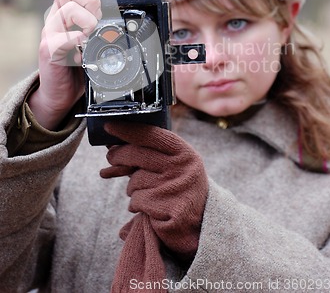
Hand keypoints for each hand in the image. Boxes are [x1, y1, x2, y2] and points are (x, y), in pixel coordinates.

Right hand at [28, 0, 101, 129]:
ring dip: (88, 19)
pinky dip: (78, 39)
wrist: (59, 93)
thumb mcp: (89, 41)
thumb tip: (119, 14)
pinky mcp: (48, 51)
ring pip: (68, 9)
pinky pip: (63, 37)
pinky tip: (83, 48)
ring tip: (92, 33)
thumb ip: (98, 26)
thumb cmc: (76, 67)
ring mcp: (50, 34)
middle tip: (98, 15)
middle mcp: (55, 20)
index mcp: (64, 13)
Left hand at [100, 122, 208, 260]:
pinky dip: (137, 205)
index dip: (128, 130)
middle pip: (138, 155)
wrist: (200, 223)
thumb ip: (147, 155)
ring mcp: (176, 188)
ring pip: (135, 181)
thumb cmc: (178, 188)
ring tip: (146, 192)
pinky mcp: (170, 209)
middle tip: (110, 156)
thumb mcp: (171, 166)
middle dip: (119, 155)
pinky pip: (137, 201)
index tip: (109, 125)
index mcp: (184, 152)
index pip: (151, 135)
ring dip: (133, 188)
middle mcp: (182, 167)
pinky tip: (149, 208)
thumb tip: (112, 146)